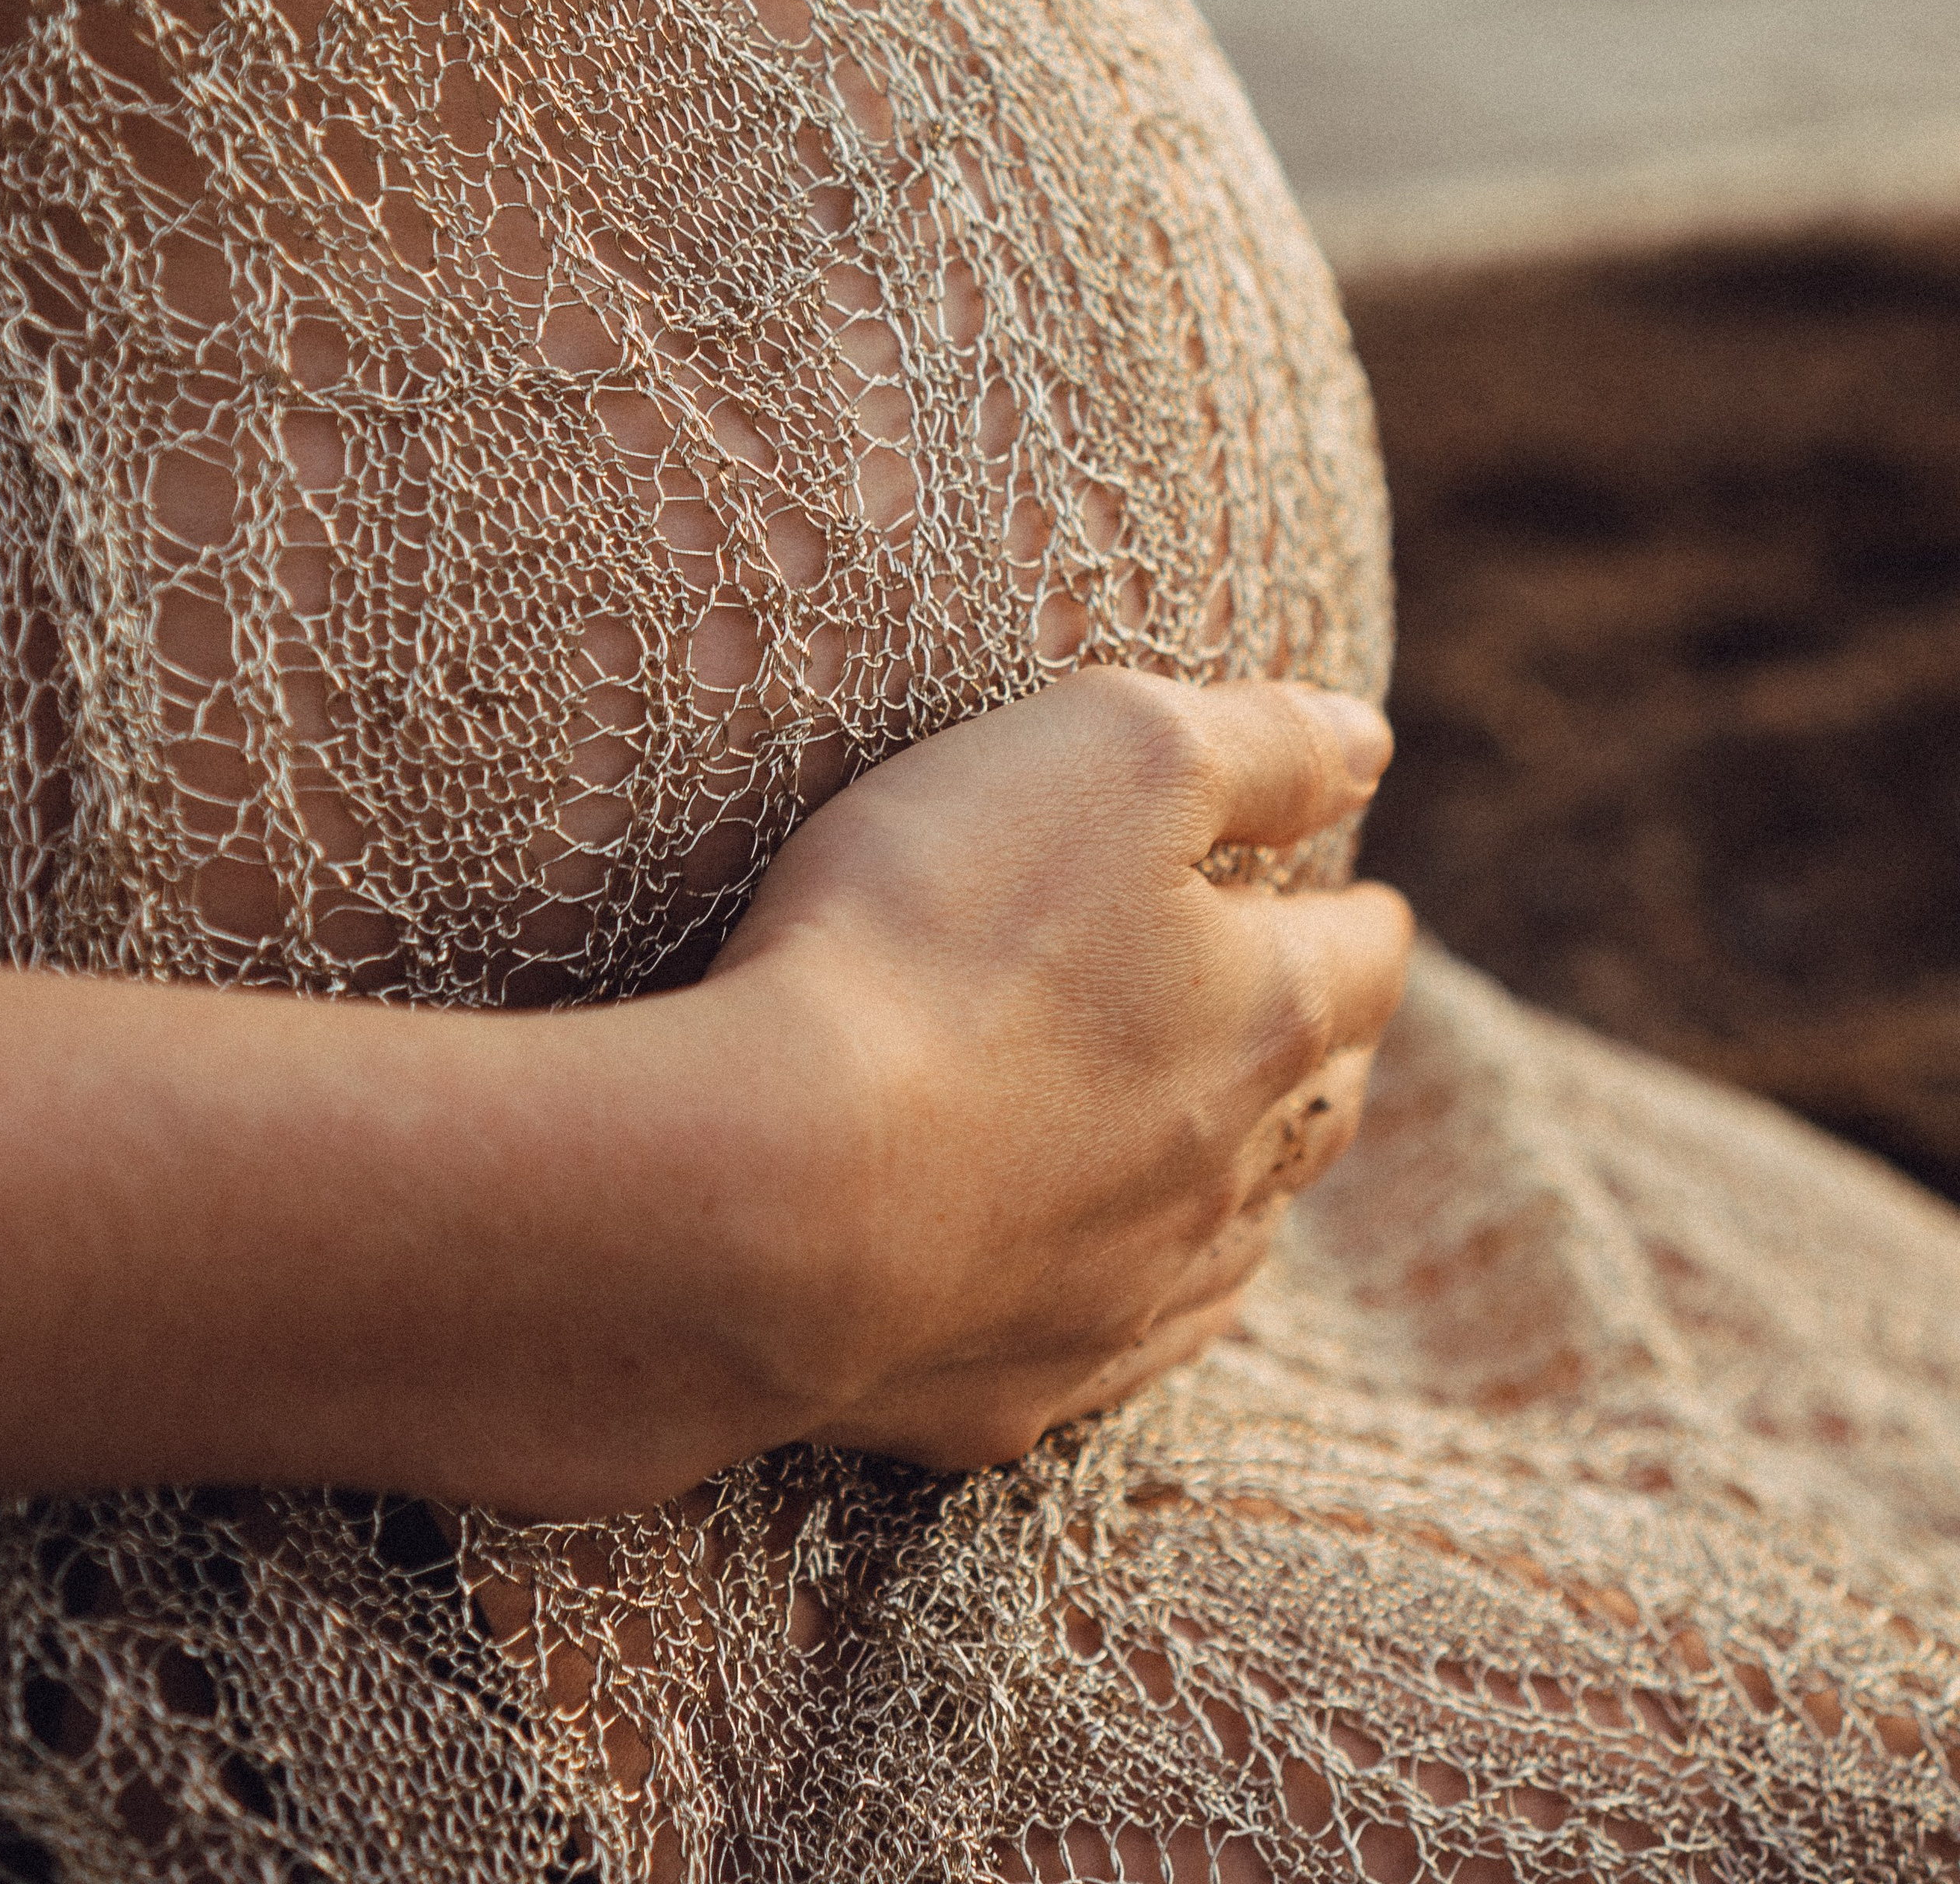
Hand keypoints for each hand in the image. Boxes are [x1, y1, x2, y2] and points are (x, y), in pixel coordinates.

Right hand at [695, 670, 1409, 1478]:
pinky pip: (1118, 1351)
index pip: (1362, 957)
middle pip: (1316, 1108)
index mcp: (1263, 1014)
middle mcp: (1220, 1170)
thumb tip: (1366, 742)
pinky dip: (1143, 1305)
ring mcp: (1119, 1296)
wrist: (765, 1197)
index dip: (1360, 914)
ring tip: (1242, 1156)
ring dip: (1248, 1187)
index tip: (1358, 896)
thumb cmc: (930, 937)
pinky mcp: (1010, 1390)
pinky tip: (1126, 1295)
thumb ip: (1258, 742)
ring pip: (1233, 1240)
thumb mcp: (1108, 751)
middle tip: (1312, 1017)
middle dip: (1321, 1053)